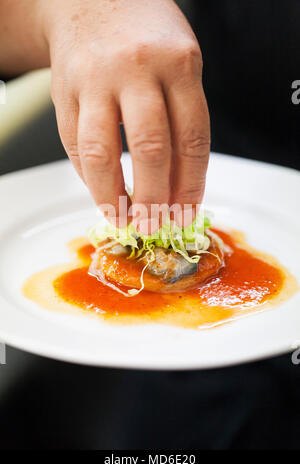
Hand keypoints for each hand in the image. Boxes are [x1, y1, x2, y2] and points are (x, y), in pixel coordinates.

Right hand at [2, 0, 210, 230]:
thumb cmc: (145, 37)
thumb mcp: (181, 65)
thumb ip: (182, 119)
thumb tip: (180, 184)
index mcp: (178, 64)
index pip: (192, 139)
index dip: (191, 185)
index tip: (187, 212)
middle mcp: (136, 70)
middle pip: (150, 150)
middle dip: (154, 199)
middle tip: (154, 226)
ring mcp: (95, 81)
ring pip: (102, 154)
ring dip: (113, 197)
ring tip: (122, 220)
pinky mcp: (64, 92)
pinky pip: (75, 145)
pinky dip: (89, 177)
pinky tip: (102, 191)